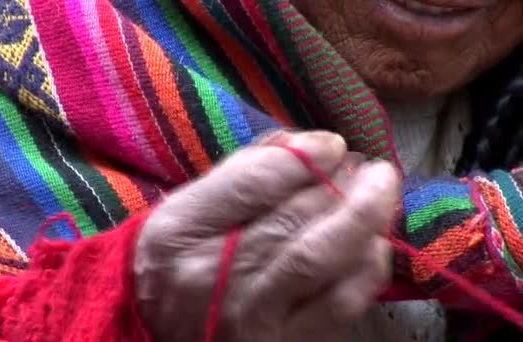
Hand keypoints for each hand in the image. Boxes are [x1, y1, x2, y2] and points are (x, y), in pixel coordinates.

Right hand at [134, 130, 399, 341]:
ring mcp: (249, 317)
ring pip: (319, 258)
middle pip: (291, 218)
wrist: (166, 333)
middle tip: (369, 168)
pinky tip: (373, 242)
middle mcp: (209, 276)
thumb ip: (243, 171)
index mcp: (180, 230)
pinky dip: (367, 265)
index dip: (305, 157)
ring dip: (364, 217)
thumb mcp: (190, 208)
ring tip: (381, 190)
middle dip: (344, 184)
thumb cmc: (181, 260)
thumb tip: (312, 145)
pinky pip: (339, 303)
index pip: (252, 183)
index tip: (334, 145)